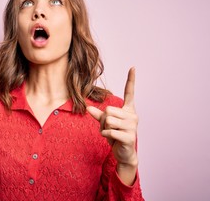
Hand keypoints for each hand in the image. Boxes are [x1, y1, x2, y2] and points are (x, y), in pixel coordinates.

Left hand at [87, 68, 137, 183]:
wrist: (124, 153)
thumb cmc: (116, 136)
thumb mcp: (107, 124)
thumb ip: (99, 115)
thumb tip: (88, 108)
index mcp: (128, 110)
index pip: (129, 93)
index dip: (131, 80)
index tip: (132, 67)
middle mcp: (133, 116)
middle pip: (108, 110)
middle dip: (103, 120)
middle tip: (109, 129)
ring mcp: (132, 126)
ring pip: (107, 120)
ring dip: (104, 129)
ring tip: (111, 134)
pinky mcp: (129, 136)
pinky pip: (109, 131)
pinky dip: (105, 136)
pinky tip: (113, 140)